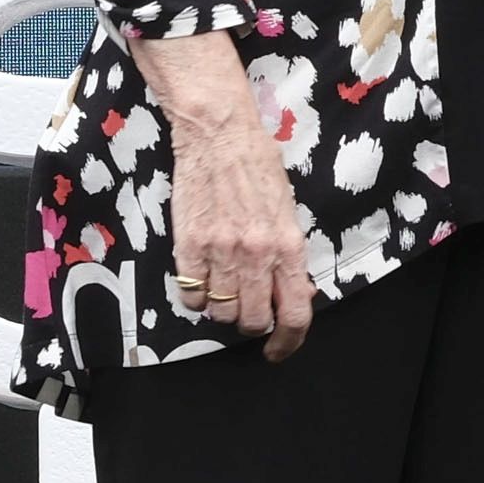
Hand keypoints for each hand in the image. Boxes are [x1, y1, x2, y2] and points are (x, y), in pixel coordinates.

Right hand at [129, 32, 317, 358]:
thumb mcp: (288, 209)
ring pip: (220, 312)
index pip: (296, 313)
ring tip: (224, 286)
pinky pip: (190, 295)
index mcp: (288, 245)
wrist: (217, 132)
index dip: (288, 342)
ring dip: (223, 308)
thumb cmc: (257, 165)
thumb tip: (296, 292)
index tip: (278, 350)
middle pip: (253, 321)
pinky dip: (196, 297)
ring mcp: (219, 251)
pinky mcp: (187, 244)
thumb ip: (290, 254)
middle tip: (249, 310)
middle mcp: (256, 254)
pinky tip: (202, 279)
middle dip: (252, 324)